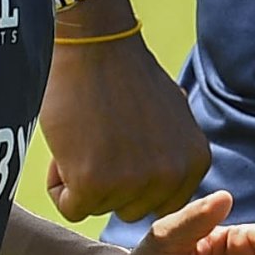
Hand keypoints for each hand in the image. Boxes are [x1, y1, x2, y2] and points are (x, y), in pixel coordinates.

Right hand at [42, 5, 209, 219]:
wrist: (94, 45)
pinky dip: (59, 185)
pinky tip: (64, 148)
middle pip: (129, 209)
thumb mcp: (172, 116)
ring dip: (82, 181)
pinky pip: (71, 208)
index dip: (133, 179)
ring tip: (81, 138)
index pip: (160, 203)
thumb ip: (174, 153)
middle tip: (95, 139)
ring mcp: (134, 183)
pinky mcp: (94, 184)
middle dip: (107, 184)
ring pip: (98, 207)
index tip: (120, 146)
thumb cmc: (124, 73)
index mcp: (195, 162)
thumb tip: (167, 180)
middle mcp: (171, 177)